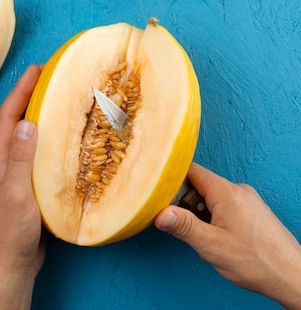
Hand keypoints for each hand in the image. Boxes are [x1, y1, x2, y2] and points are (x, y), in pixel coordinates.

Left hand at [0, 65, 44, 309]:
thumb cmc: (10, 230)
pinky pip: (41, 153)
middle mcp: (6, 160)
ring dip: (43, 115)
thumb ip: (20, 159)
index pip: (8, 115)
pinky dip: (52, 140)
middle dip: (32, 95)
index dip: (21, 90)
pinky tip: (68, 140)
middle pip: (18, 119)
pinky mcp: (30, 184)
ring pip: (30, 135)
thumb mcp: (15, 192)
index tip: (36, 68)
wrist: (12, 260)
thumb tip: (26, 122)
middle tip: (53, 77)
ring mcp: (18, 172)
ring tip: (63, 100)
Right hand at [155, 163, 300, 308]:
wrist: (292, 276)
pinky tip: (220, 238)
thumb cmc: (257, 262)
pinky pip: (225, 205)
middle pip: (200, 185)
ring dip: (201, 213)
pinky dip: (215, 218)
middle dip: (187, 203)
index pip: (191, 171)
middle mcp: (239, 191)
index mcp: (227, 193)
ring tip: (207, 236)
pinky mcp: (252, 211)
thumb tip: (160, 213)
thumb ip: (184, 226)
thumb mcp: (211, 245)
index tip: (159, 193)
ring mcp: (247, 200)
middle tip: (186, 226)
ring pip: (212, 197)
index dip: (172, 180)